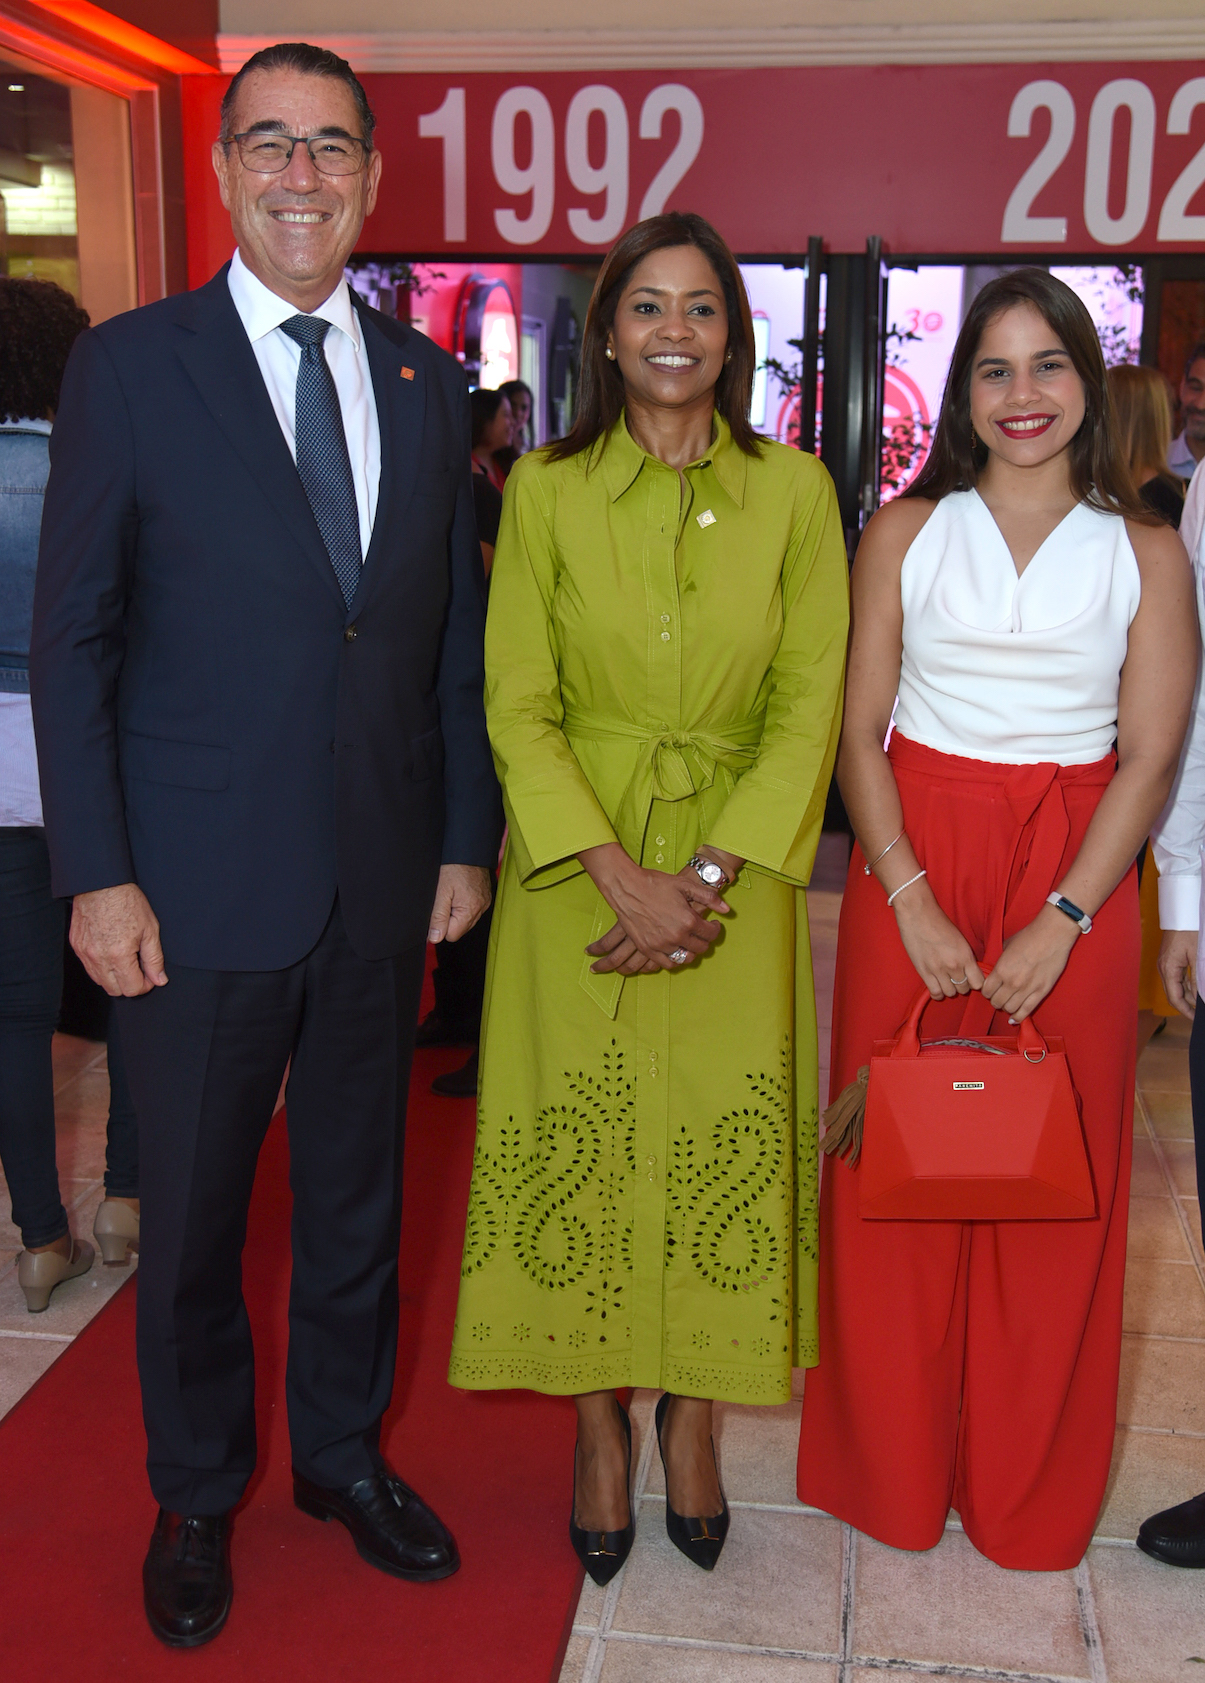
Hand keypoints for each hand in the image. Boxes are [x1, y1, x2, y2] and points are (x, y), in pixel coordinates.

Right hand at [70, 883, 166, 997]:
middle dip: (130, 984)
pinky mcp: (76, 947)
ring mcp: (84, 953)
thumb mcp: (150, 930)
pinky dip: (101, 967)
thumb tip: (159, 979)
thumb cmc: (127, 902)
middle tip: (139, 969)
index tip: (150, 976)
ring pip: (100, 982)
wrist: (101, 884)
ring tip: (125, 960)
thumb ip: (154, 959)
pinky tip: (111, 953)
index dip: (145, 985)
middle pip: (115, 990)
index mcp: (119, 955)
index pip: (132, 989)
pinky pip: (89, 968)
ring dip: (114, 978)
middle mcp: (99, 958)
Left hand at [428, 865, 491, 943]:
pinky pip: (472, 912)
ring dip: (457, 913)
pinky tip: (460, 894)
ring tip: (453, 895)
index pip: (451, 935)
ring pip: (466, 921)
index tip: (438, 911)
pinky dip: (465, 906)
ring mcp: (485, 904)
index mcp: (469, 910)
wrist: (469, 851)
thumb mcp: (441, 892)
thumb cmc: (454, 868)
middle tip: (446, 900)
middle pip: (459, 930)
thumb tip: (434, 938)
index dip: (441, 925)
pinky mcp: (485, 899)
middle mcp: (480, 910)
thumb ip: (438, 917)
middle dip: (449, 919)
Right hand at [579, 844, 728, 967]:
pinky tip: (675, 950)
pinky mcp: (647, 949)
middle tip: (701, 932)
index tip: (713, 925)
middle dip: (705, 940)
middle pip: (700, 948)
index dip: (715, 929)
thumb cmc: (655, 884)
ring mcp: (661, 945)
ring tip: (689, 942)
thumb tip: (726, 910)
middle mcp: (676, 936)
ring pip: (685, 958)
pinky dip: (675, 960)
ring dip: (691, 952)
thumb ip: (709, 897)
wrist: (627, 888)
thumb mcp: (685, 885)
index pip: (710, 934)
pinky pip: (667, 964)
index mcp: (688, 920)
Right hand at [892, 881, 984, 999]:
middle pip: (964, 989)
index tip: (971, 978)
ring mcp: (938, 970)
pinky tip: (937, 986)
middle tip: (956, 978)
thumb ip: (965, 955)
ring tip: (945, 981)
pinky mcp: (924, 972)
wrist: (918, 914)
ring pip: (950, 993)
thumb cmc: (938, 922)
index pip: (978, 983)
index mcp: (965, 955)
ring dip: (949, 988)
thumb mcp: (959, 938)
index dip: (975, 982)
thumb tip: (969, 970)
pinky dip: (938, 993)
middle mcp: (954, 965)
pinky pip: (935, 992)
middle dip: (961, 984)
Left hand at [980, 904, 1078, 1021]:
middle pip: (996, 1002)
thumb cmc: (1029, 937)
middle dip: (995, 1000)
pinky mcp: (1041, 992)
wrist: (1052, 935)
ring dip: (1007, 1008)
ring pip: (1010, 1009)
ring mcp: (1027, 989)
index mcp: (1001, 969)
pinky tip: (1014, 1019)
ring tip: (1008, 1003)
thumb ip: (1000, 962)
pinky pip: (1026, 1011)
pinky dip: (1018, 1017)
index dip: (987, 991)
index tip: (990, 990)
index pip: (986, 991)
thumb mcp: (1006, 947)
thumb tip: (996, 971)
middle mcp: (1012, 982)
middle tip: (999, 997)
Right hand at [1159, 928, 1197, 1018]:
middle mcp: (1164, 969)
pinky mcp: (1170, 960)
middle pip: (1175, 994)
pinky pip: (1178, 978)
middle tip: (1201, 1012)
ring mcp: (1166, 964)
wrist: (1181, 915)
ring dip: (1190, 995)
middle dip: (1189, 1005)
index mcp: (1168, 969)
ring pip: (1177, 986)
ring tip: (1202, 1002)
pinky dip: (1188, 985)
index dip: (1185, 1011)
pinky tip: (1198, 989)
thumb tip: (1201, 997)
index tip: (1196, 1019)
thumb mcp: (1197, 957)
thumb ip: (1198, 979)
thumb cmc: (1189, 932)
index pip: (1174, 998)